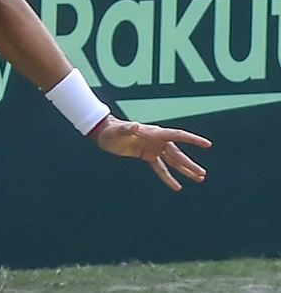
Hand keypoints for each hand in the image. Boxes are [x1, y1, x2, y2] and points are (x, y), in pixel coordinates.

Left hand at [89, 116, 210, 190]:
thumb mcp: (118, 130)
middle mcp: (157, 140)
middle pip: (177, 153)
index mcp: (154, 132)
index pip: (177, 135)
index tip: (207, 144)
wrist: (104, 133)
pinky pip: (160, 168)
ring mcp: (153, 148)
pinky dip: (168, 177)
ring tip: (199, 178)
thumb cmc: (112, 129)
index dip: (192, 140)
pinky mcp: (146, 155)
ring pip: (172, 161)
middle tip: (202, 174)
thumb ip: (127, 129)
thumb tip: (134, 126)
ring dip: (184, 170)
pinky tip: (177, 186)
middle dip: (189, 164)